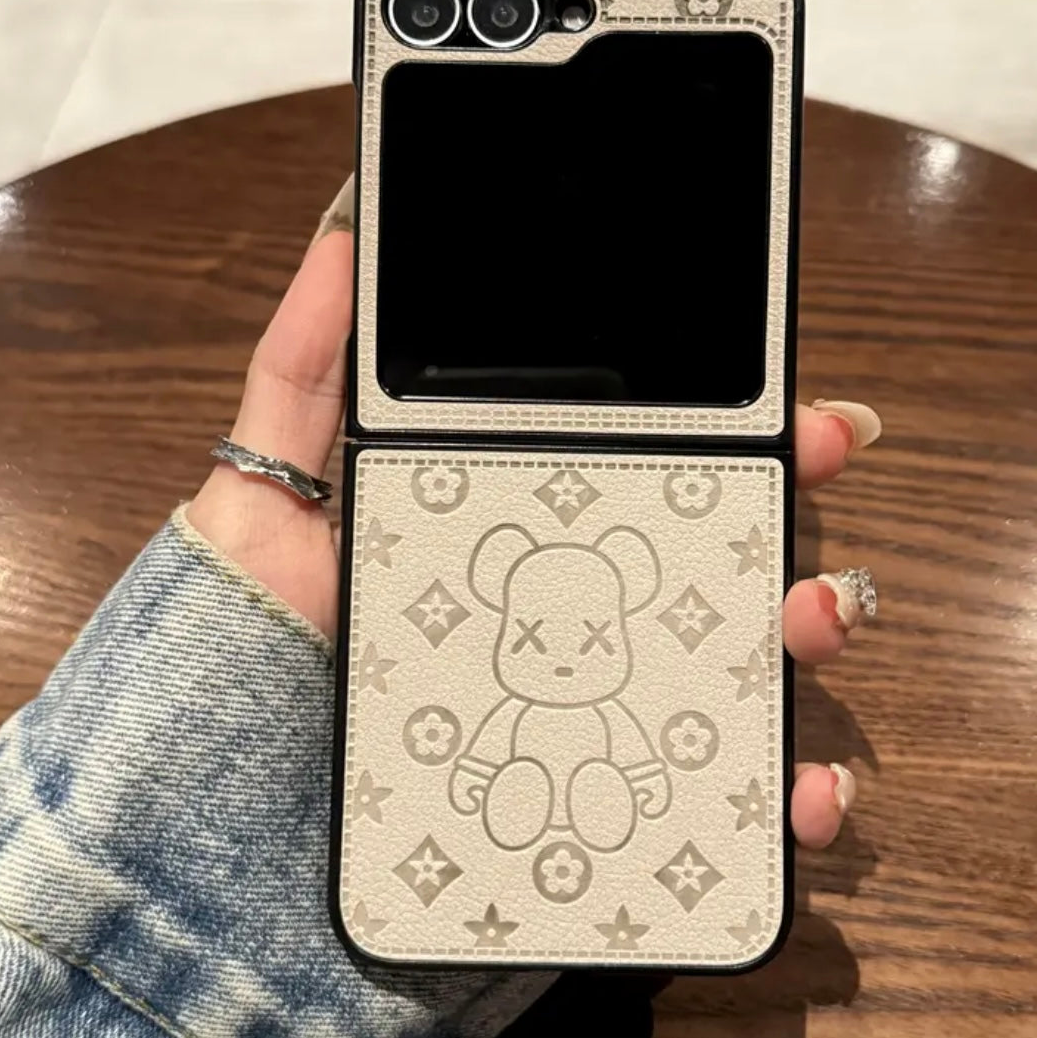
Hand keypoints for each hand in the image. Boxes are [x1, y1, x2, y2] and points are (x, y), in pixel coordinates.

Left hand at [187, 177, 880, 848]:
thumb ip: (305, 369)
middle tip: (815, 489)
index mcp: (527, 530)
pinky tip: (801, 787)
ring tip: (812, 625)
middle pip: (722, 559)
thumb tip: (342, 237)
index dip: (743, 435)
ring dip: (811, 639)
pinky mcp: (590, 792)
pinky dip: (782, 794)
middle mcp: (575, 613)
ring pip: (742, 666)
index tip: (802, 415)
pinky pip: (715, 800)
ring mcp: (590, 704)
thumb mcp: (270, 487)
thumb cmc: (249, 638)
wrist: (221, 799)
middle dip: (797, 524)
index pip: (658, 468)